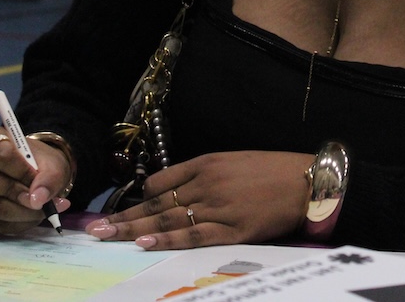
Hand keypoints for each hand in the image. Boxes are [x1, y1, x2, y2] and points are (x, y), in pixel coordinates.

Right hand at [0, 127, 72, 235]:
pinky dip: (16, 225)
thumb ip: (48, 178)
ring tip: (43, 211)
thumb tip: (37, 200)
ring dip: (19, 213)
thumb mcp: (52, 164)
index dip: (21, 170)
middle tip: (37, 201)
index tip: (39, 180)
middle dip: (12, 192)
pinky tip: (33, 218)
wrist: (36, 175)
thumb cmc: (39, 163)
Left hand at [84, 151, 311, 249]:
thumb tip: (173, 189)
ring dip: (136, 229)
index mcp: (207, 163)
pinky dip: (169, 239)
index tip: (118, 211)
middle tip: (96, 229)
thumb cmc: (273, 170)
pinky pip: (195, 235)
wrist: (308, 180)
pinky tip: (147, 242)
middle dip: (125, 217)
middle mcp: (207, 183)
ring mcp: (219, 206)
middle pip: (158, 202)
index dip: (138, 198)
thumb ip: (204, 173)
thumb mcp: (234, 161)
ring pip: (169, 218)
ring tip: (109, 237)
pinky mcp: (233, 229)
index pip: (161, 180)